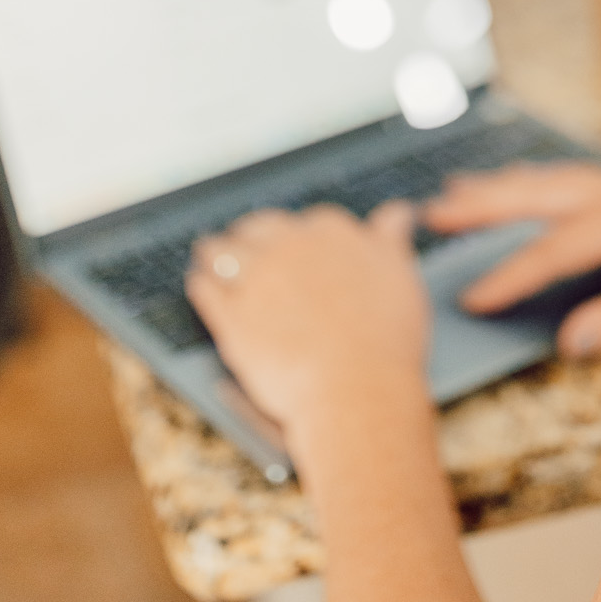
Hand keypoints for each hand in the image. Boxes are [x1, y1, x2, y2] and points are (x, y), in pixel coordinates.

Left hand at [187, 201, 429, 437]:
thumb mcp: (401, 276)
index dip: (302, 236)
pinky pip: (205, 290)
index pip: (310, 222)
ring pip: (223, 251)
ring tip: (209, 255)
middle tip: (250, 248)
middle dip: (254, 236)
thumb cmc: (387, 339)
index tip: (299, 247)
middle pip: (260, 228)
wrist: (357, 390)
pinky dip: (201, 285)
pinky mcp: (230, 315)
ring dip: (216, 252)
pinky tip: (199, 284)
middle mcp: (290, 246)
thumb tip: (399, 211)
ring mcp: (256, 278)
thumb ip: (391, 239)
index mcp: (331, 233)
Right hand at [424, 165, 600, 355]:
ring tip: (449, 198)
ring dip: (497, 189)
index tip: (470, 300)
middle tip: (430, 219)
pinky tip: (505, 189)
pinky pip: (562, 179)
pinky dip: (526, 183)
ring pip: (544, 182)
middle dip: (481, 208)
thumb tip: (566, 342)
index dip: (509, 276)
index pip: (553, 250)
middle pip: (535, 197)